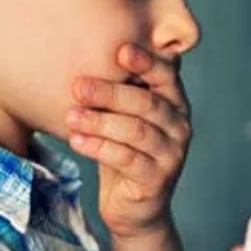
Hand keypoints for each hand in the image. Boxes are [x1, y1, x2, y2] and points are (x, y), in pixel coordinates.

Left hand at [66, 43, 191, 237]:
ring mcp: (172, 154)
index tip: (120, 50)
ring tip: (71, 115)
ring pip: (137, 131)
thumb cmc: (126, 152)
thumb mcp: (126, 118)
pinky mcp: (157, 180)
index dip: (146, 62)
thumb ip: (123, 89)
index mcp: (174, 103)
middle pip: (148, 103)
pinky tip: (77, 141)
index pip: (166, 75)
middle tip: (78, 86)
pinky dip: (100, 148)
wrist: (135, 207)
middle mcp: (179, 126)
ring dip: (101, 121)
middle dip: (112, 92)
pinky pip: (128, 159)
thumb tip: (89, 44)